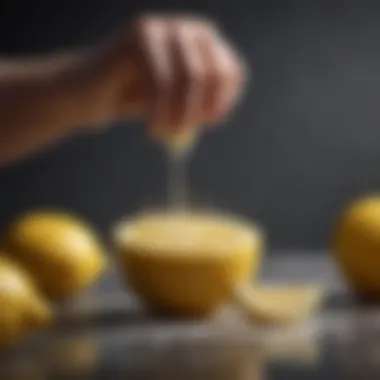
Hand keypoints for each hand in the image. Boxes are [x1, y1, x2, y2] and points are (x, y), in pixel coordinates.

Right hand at [85, 14, 247, 134]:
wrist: (90, 91)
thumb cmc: (138, 100)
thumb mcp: (178, 105)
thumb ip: (200, 106)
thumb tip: (216, 114)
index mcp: (204, 46)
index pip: (233, 73)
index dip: (223, 104)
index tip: (205, 125)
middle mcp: (188, 30)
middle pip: (213, 74)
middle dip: (199, 112)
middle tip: (179, 135)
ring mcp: (164, 27)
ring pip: (190, 77)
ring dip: (179, 115)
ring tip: (163, 134)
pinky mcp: (140, 35)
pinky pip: (163, 80)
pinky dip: (160, 113)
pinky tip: (151, 129)